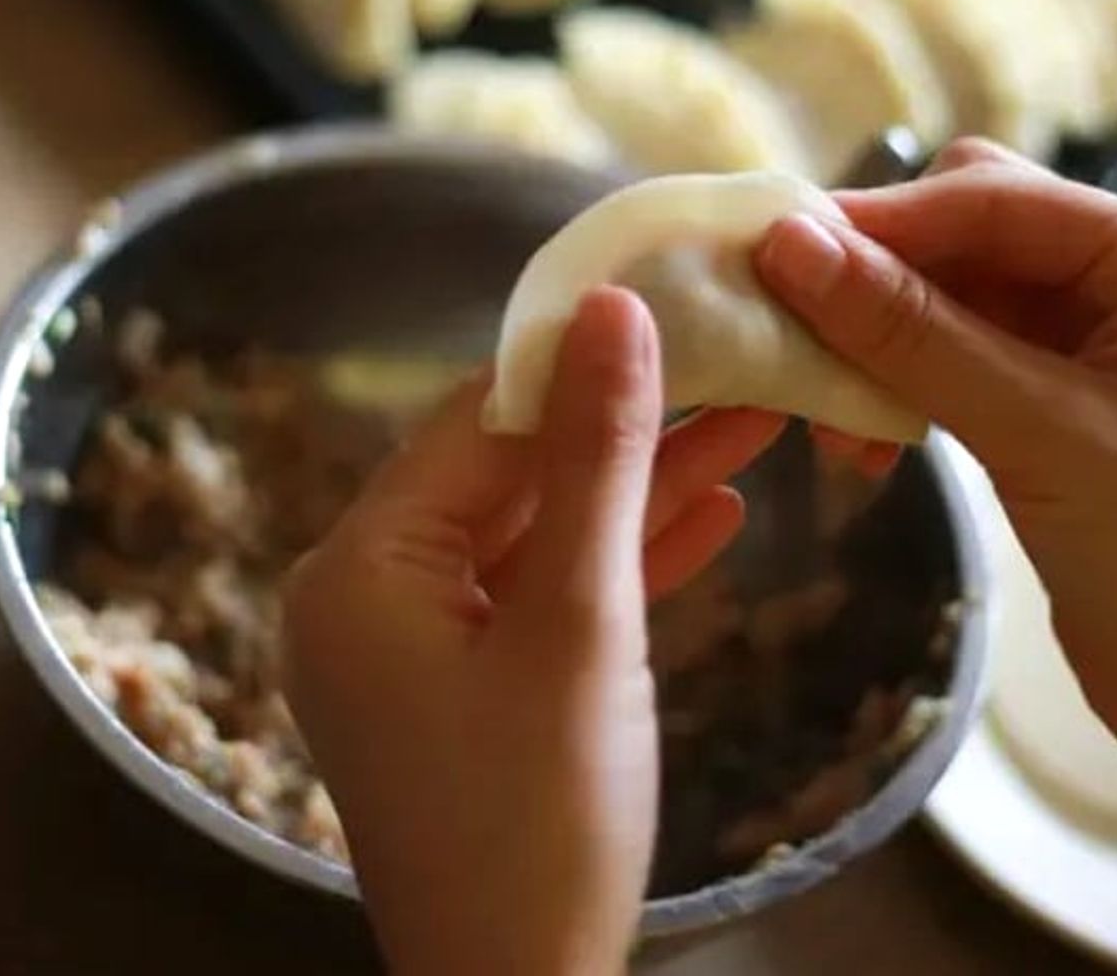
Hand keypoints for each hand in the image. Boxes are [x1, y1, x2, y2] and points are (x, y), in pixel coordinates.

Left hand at [280, 288, 783, 975]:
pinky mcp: (474, 687)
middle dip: (629, 424)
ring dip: (643, 488)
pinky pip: (546, 598)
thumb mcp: (579, 625)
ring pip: (542, 534)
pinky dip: (624, 562)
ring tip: (755, 417)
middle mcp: (372, 592)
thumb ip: (598, 461)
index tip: (665, 297)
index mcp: (361, 567)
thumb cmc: (541, 819)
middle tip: (729, 356)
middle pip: (512, 474)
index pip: (474, 423)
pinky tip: (717, 514)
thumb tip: (613, 311)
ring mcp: (423, 645)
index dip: (573, 356)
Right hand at [755, 139, 1116, 968]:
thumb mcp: (1043, 436)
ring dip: (881, 341)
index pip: (998, 200)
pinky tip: (866, 438)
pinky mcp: (1061, 409)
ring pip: (956, 302)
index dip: (883, 220)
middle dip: (879, 277)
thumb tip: (786, 243)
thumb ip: (912, 335)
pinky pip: (961, 361)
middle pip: (973, 236)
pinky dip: (905, 386)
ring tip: (821, 403)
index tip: (775, 248)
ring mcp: (1097, 349)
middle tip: (787, 319)